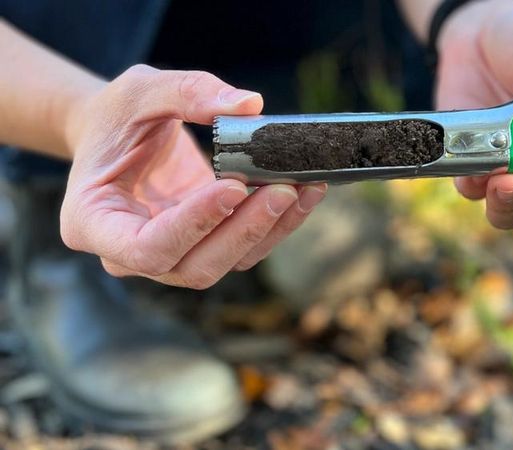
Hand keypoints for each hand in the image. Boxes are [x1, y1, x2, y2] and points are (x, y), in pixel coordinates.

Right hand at [60, 65, 326, 288]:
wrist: (119, 134)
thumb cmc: (116, 116)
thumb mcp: (139, 91)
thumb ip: (187, 92)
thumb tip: (249, 104)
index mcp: (93, 223)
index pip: (146, 247)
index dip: (193, 225)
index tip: (232, 187)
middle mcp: (129, 255)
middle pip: (195, 267)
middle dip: (244, 230)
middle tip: (284, 189)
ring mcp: (170, 258)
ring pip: (227, 263)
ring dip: (270, 229)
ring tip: (304, 187)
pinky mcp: (205, 247)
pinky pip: (245, 248)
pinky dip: (279, 225)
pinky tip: (306, 192)